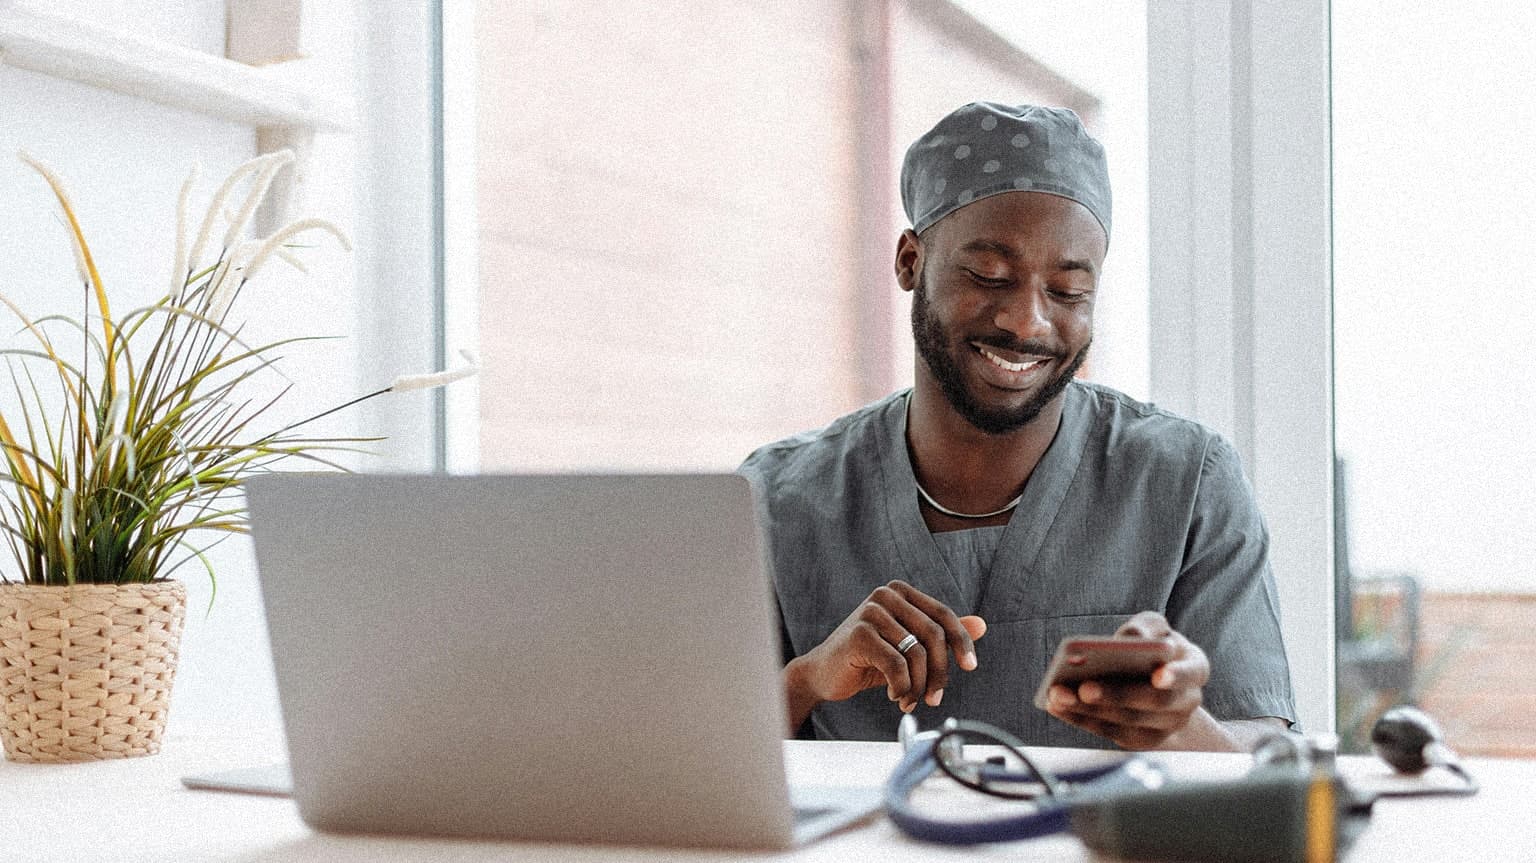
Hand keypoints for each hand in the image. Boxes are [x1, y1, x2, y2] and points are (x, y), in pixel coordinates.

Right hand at [786, 581, 985, 724]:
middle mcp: (886, 595)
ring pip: (916, 654)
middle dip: (939, 672)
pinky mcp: (859, 634)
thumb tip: (981, 625)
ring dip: (919, 685)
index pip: (943, 615)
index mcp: (900, 592)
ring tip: (909, 700)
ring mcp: (870, 612)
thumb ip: (941, 634)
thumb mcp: (907, 646)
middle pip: (933, 635)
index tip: (970, 666)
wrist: (822, 674)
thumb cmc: (867, 659)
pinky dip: (902, 687)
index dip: (961, 641)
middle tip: (934, 697)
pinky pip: (897, 665)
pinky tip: (895, 695)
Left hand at [1043, 611, 1207, 749]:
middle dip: (1118, 695)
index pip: (1190, 673)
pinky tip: (1057, 705)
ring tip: (1059, 694)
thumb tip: (1131, 638)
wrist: (1157, 682)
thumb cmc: (1153, 648)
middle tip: (1085, 687)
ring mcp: (1165, 725)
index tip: (1158, 675)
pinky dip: (1081, 719)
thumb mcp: (1154, 629)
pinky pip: (1110, 733)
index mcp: (1195, 667)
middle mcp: (1186, 701)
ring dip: (1090, 710)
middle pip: (1154, 703)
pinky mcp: (1141, 739)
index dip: (1176, 676)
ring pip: (1128, 722)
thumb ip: (1146, 627)